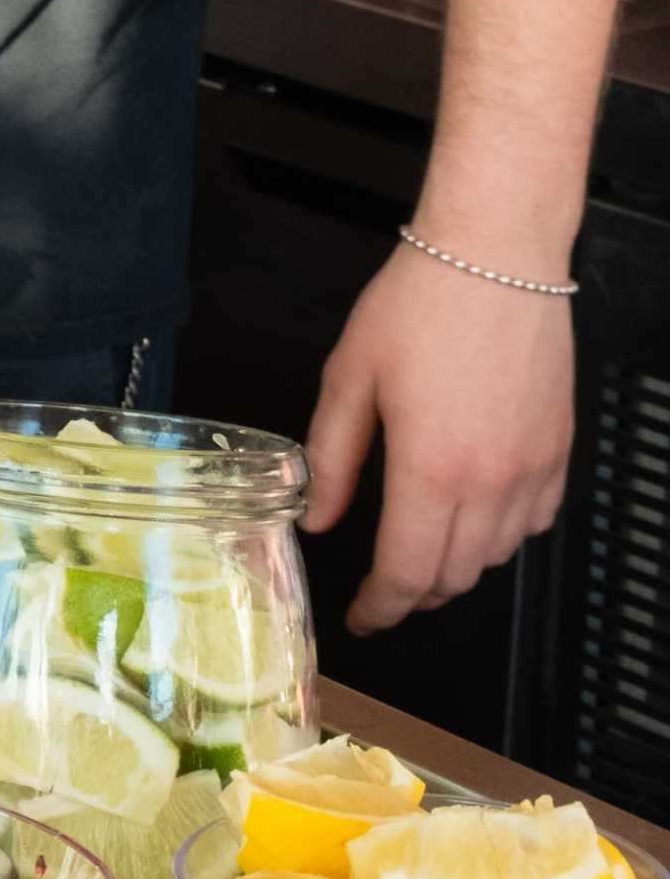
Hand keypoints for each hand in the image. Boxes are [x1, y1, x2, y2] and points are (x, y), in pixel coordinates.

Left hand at [304, 242, 576, 630]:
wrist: (494, 258)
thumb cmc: (415, 307)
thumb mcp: (349, 379)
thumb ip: (332, 458)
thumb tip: (318, 518)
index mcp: (431, 470)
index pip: (408, 573)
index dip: (381, 608)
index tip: (360, 619)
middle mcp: (492, 483)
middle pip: (455, 575)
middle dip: (415, 594)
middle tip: (382, 590)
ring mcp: (534, 469)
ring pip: (497, 555)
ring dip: (457, 567)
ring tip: (421, 554)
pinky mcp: (560, 451)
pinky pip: (535, 520)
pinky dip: (502, 536)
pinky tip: (474, 517)